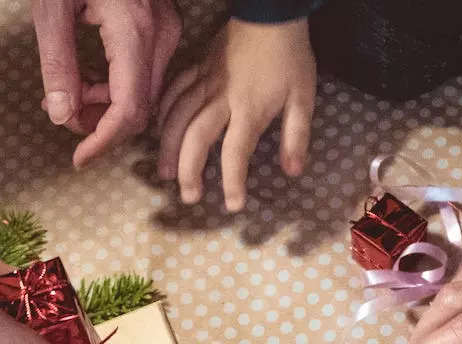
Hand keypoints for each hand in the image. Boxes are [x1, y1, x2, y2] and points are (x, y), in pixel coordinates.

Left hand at [33, 0, 182, 166]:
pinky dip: (118, 88)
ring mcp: (167, 31)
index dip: (103, 142)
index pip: (129, 109)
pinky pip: (147, 75)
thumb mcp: (52, 9)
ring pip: (146, 95)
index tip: (79, 158)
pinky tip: (90, 78)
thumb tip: (60, 116)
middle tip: (65, 117)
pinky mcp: (164, 28)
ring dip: (109, 108)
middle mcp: (160, 35)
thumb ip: (56, 64)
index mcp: (134, 30)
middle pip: (141, 108)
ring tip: (72, 95)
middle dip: (103, 126)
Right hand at [156, 19, 315, 211]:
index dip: (233, 181)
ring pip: (177, 117)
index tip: (233, 205)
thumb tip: (293, 171)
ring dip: (168, 147)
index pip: (236, 153)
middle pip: (196, 138)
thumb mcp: (304, 98)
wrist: (270, 14)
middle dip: (189, 170)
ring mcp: (205, 82)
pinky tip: (158, 131)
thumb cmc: (290, 58)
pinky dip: (162, 113)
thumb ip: (296, 136)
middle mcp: (221, 98)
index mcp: (250, 109)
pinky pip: (173, 92)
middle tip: (189, 196)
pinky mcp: (196, 68)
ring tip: (165, 172)